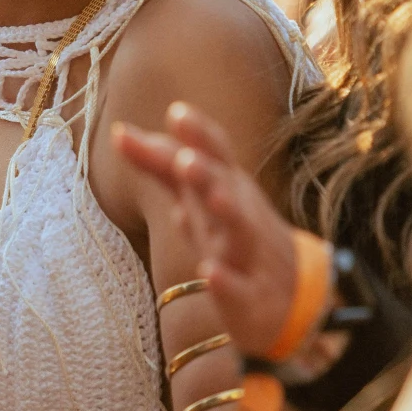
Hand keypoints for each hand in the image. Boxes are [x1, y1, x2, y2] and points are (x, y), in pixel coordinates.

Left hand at [113, 103, 301, 357]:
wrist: (291, 296)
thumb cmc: (233, 236)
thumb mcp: (197, 199)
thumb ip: (160, 165)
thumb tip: (120, 131)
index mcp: (228, 189)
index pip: (215, 156)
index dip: (199, 136)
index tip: (178, 112)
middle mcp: (240, 215)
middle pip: (226, 187)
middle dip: (207, 172)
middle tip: (185, 157)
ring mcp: (248, 255)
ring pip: (240, 230)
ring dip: (226, 212)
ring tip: (213, 197)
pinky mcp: (250, 298)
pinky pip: (239, 289)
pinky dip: (225, 281)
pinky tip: (210, 272)